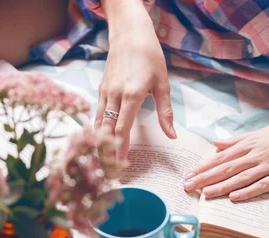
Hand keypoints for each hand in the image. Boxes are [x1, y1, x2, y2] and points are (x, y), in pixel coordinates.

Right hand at [95, 2, 175, 159]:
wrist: (129, 33)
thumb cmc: (150, 56)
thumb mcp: (163, 83)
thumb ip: (165, 112)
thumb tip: (172, 135)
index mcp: (131, 95)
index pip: (122, 129)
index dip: (119, 150)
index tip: (120, 166)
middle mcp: (114, 95)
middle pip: (106, 131)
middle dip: (105, 153)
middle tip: (108, 172)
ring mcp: (105, 92)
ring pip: (98, 124)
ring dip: (99, 144)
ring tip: (101, 162)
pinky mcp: (101, 89)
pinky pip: (97, 113)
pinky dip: (97, 130)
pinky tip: (99, 142)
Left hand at [184, 111, 268, 200]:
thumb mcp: (258, 133)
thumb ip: (236, 141)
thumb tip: (215, 144)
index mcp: (248, 144)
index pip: (221, 158)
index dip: (204, 167)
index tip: (189, 174)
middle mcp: (255, 154)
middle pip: (226, 168)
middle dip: (205, 178)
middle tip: (188, 186)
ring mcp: (268, 165)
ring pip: (240, 178)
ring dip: (221, 186)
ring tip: (205, 194)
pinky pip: (262, 185)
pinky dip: (247, 191)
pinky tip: (234, 197)